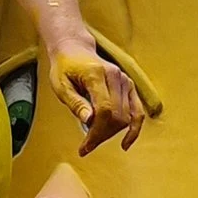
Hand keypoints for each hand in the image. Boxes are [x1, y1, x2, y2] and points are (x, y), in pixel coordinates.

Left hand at [45, 40, 146, 155]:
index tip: (84, 148)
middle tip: (86, 145)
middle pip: (117, 116)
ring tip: (95, 140)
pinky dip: (134, 128)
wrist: (75, 49)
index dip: (96, 132)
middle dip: (102, 135)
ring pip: (126, 117)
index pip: (104, 109)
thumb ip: (74, 103)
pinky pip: (137, 111)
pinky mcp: (129, 85)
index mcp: (96, 74)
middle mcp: (116, 76)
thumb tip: (88, 121)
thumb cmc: (64, 67)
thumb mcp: (60, 85)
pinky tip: (126, 143)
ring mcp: (125, 80)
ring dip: (112, 134)